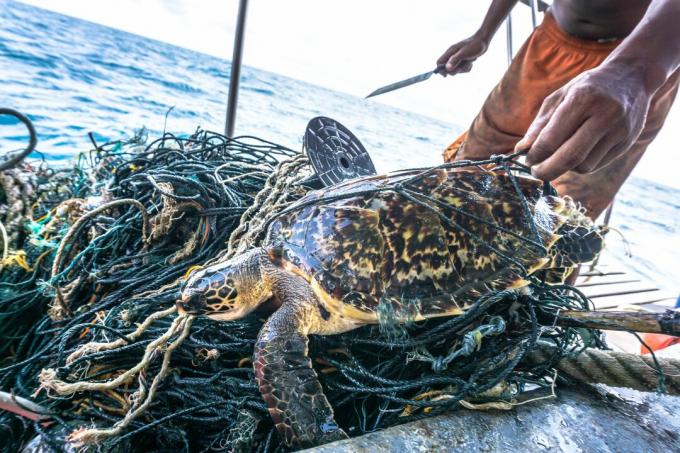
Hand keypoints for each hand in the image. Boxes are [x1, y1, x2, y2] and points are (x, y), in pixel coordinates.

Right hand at [436, 35, 488, 75]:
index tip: (446, 75)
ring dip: (463, 69)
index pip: (439, 62)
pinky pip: (463, 69)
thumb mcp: (464, 53)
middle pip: (447, 68)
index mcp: (450, 52)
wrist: (484, 40)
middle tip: (462, 67)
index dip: (440, 70)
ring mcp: (458, 58)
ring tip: (469, 62)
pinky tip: (471, 62)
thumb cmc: (474, 45)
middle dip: (455, 70)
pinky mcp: (463, 60)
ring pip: (456, 69)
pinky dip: (467, 67)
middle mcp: (452, 55)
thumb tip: (447, 68)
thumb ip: (455, 60)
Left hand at [518, 63, 651, 180]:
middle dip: (547, 171)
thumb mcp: (559, 97)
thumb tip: (521, 150)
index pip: (552, 139)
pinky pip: (597, 165)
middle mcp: (604, 115)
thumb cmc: (587, 88)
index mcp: (582, 99)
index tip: (527, 160)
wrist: (632, 77)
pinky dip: (581, 164)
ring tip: (558, 156)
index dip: (535, 155)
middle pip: (570, 157)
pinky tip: (577, 152)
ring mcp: (620, 130)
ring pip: (584, 166)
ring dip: (565, 167)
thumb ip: (540, 125)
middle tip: (535, 172)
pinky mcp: (628, 142)